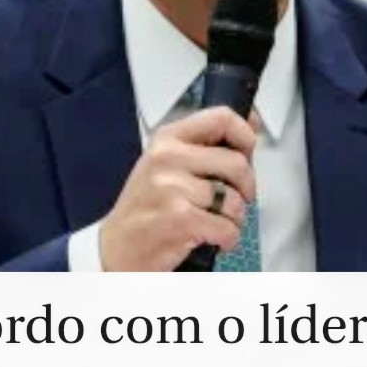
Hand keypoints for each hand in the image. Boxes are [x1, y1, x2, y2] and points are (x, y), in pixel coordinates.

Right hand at [99, 107, 256, 270]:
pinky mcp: (180, 219)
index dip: (245, 135)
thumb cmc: (145, 207)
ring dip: (234, 219)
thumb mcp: (166, 164)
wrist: (116, 248)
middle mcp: (168, 157)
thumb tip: (250, 125)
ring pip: (236, 201)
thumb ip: (204, 146)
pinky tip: (210, 238)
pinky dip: (227, 239)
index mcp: (168, 138)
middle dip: (246, 188)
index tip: (248, 150)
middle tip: (233, 199)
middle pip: (237, 164)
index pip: (222, 118)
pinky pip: (228, 228)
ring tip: (214, 221)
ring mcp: (173, 188)